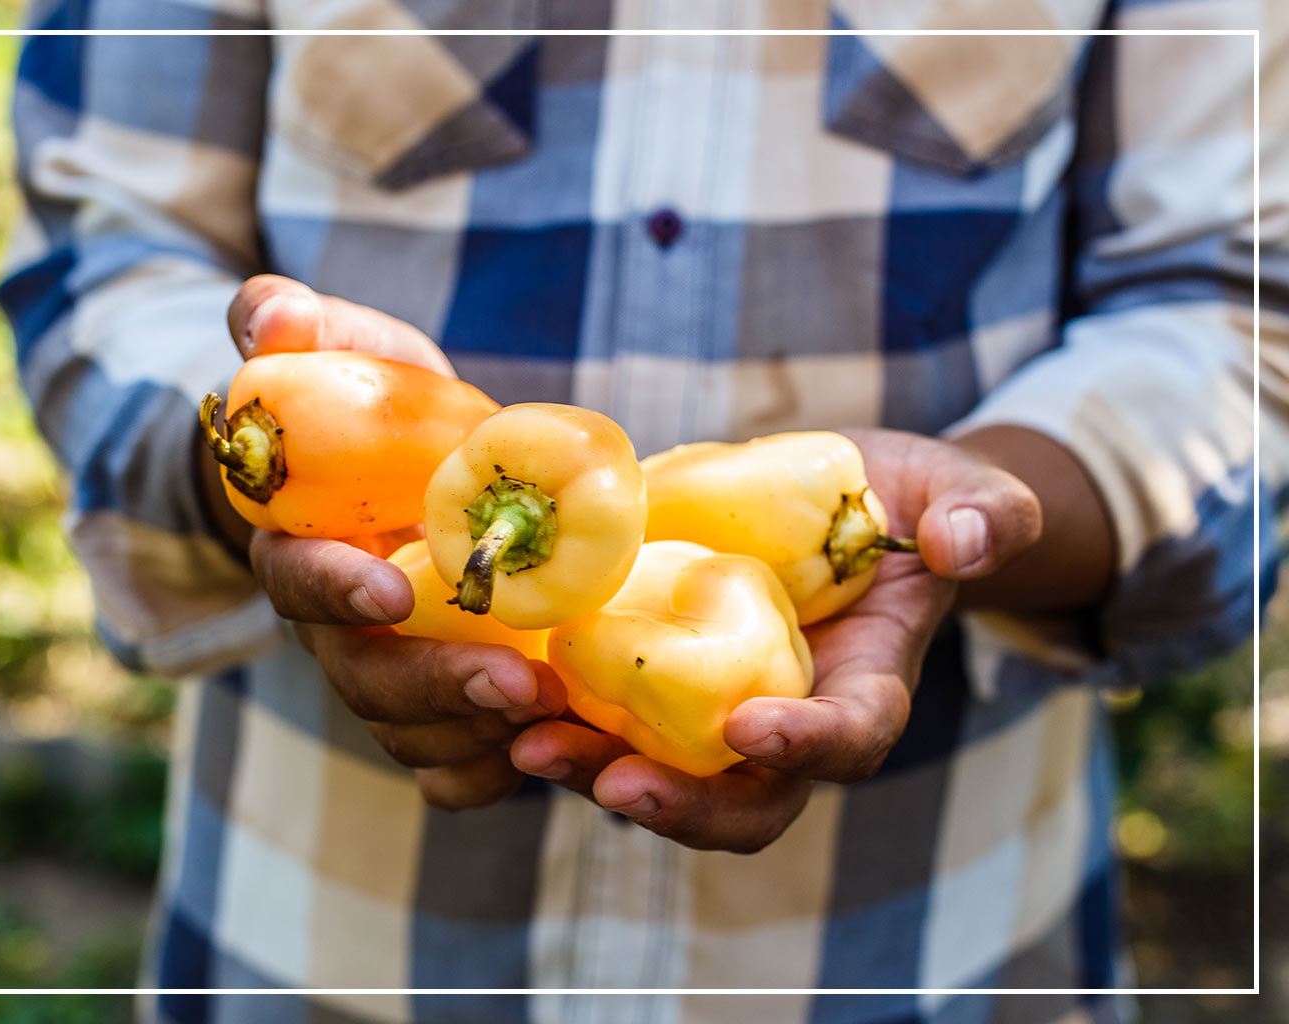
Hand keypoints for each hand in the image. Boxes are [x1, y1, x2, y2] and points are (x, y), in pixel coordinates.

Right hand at [205, 276, 566, 808]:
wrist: (418, 472)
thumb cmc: (381, 406)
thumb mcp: (347, 353)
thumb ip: (297, 329)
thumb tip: (271, 312)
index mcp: (300, 547)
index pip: (297, 582)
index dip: (336, 591)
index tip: (392, 591)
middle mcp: (333, 628)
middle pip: (362, 679)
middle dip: (436, 684)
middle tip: (516, 681)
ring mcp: (383, 675)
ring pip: (407, 733)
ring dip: (475, 734)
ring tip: (555, 714)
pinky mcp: (437, 709)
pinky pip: (447, 770)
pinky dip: (488, 774)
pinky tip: (545, 752)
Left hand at [510, 427, 1047, 852]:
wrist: (842, 503)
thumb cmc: (906, 503)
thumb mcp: (962, 492)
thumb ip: (986, 514)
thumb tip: (959, 544)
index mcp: (865, 688)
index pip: (847, 741)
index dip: (807, 746)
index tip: (754, 726)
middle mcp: (785, 719)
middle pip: (744, 800)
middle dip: (681, 805)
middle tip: (612, 784)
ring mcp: (713, 705)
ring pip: (660, 771)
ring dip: (593, 769)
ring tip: (528, 744)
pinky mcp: (654, 676)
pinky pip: (607, 717)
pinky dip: (560, 716)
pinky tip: (504, 696)